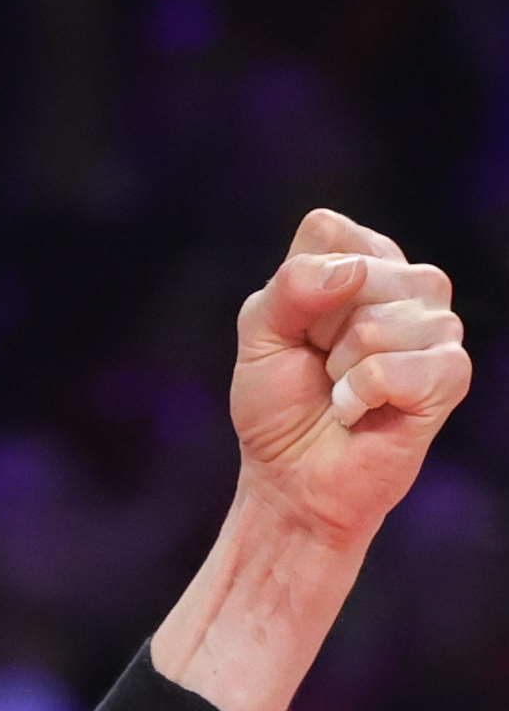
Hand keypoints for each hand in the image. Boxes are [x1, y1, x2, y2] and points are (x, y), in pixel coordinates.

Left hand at [226, 210, 469, 551]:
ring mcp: (439, 328)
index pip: (328, 231)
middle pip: (354, 274)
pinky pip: (392, 369)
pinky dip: (359, 397)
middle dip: (316, 331)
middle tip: (321, 367)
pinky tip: (361, 411)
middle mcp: (413, 285)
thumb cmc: (280, 405)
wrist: (291, 479)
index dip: (296, 285)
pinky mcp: (451, 373)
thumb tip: (352, 270)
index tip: (298, 328)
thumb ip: (289, 289)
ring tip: (343, 391)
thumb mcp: (259, 338)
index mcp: (367, 262)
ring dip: (339, 370)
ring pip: (374, 325)